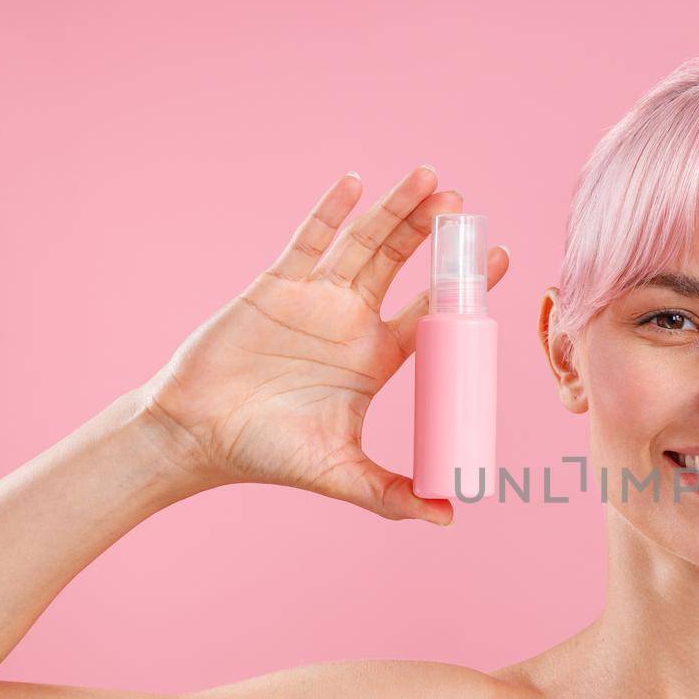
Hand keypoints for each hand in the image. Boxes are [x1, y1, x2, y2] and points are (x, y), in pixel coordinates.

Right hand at [137, 167, 508, 522]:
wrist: (198, 437)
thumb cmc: (269, 453)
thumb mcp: (342, 475)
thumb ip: (393, 495)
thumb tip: (449, 518)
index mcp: (377, 358)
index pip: (431, 314)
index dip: (463, 289)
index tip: (500, 258)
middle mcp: (353, 321)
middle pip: (404, 265)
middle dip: (434, 235)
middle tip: (466, 207)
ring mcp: (316, 298)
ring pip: (364, 243)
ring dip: (396, 211)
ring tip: (431, 179)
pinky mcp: (276, 284)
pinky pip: (308, 239)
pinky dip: (330, 211)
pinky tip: (355, 183)